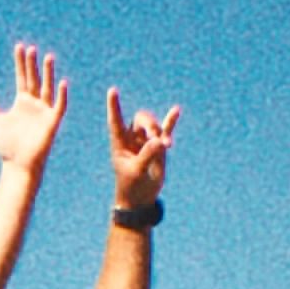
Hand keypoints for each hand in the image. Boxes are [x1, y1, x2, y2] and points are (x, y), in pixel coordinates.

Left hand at [0, 40, 67, 177]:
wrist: (17, 165)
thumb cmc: (7, 145)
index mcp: (23, 102)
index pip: (22, 77)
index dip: (21, 63)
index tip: (20, 47)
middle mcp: (35, 104)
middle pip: (34, 79)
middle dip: (32, 64)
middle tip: (31, 48)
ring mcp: (45, 112)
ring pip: (47, 88)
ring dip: (48, 74)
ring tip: (48, 57)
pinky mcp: (52, 123)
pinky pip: (59, 107)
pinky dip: (61, 95)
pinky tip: (62, 83)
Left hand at [106, 89, 178, 222]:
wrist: (141, 198)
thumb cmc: (132, 186)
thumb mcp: (137, 171)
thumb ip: (147, 155)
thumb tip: (159, 140)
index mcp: (119, 143)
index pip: (115, 121)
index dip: (114, 106)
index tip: (113, 91)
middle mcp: (132, 138)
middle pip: (141, 119)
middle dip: (150, 124)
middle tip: (156, 136)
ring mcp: (146, 141)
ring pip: (154, 126)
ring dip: (162, 131)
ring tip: (167, 145)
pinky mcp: (159, 146)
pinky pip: (166, 130)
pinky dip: (171, 121)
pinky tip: (176, 110)